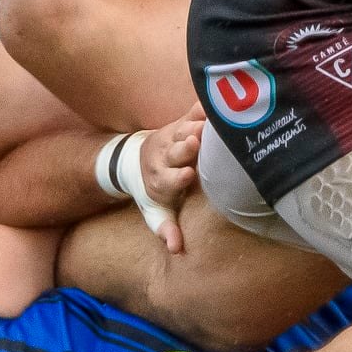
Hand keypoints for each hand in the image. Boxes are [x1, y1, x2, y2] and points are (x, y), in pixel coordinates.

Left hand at [138, 115, 203, 253]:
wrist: (134, 162)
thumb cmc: (155, 192)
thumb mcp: (156, 213)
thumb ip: (166, 229)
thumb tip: (176, 249)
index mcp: (159, 181)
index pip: (168, 179)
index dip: (177, 177)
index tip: (187, 175)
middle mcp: (164, 157)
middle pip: (175, 152)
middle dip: (184, 147)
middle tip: (195, 142)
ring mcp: (171, 137)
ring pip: (182, 129)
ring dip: (195, 124)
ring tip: (210, 120)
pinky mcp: (179, 122)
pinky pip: (191, 112)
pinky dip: (202, 107)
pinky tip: (217, 101)